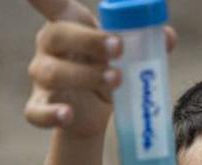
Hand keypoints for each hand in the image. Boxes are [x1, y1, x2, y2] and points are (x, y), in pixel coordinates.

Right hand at [24, 0, 175, 137]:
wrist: (95, 111)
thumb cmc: (107, 66)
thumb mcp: (125, 52)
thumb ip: (145, 40)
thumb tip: (166, 36)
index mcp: (67, 22)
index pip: (51, 2)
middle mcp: (49, 45)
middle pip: (57, 35)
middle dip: (89, 41)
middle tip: (118, 49)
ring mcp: (41, 75)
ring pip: (52, 73)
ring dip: (85, 76)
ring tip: (117, 80)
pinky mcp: (39, 105)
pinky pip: (35, 111)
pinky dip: (51, 114)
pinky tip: (67, 115)